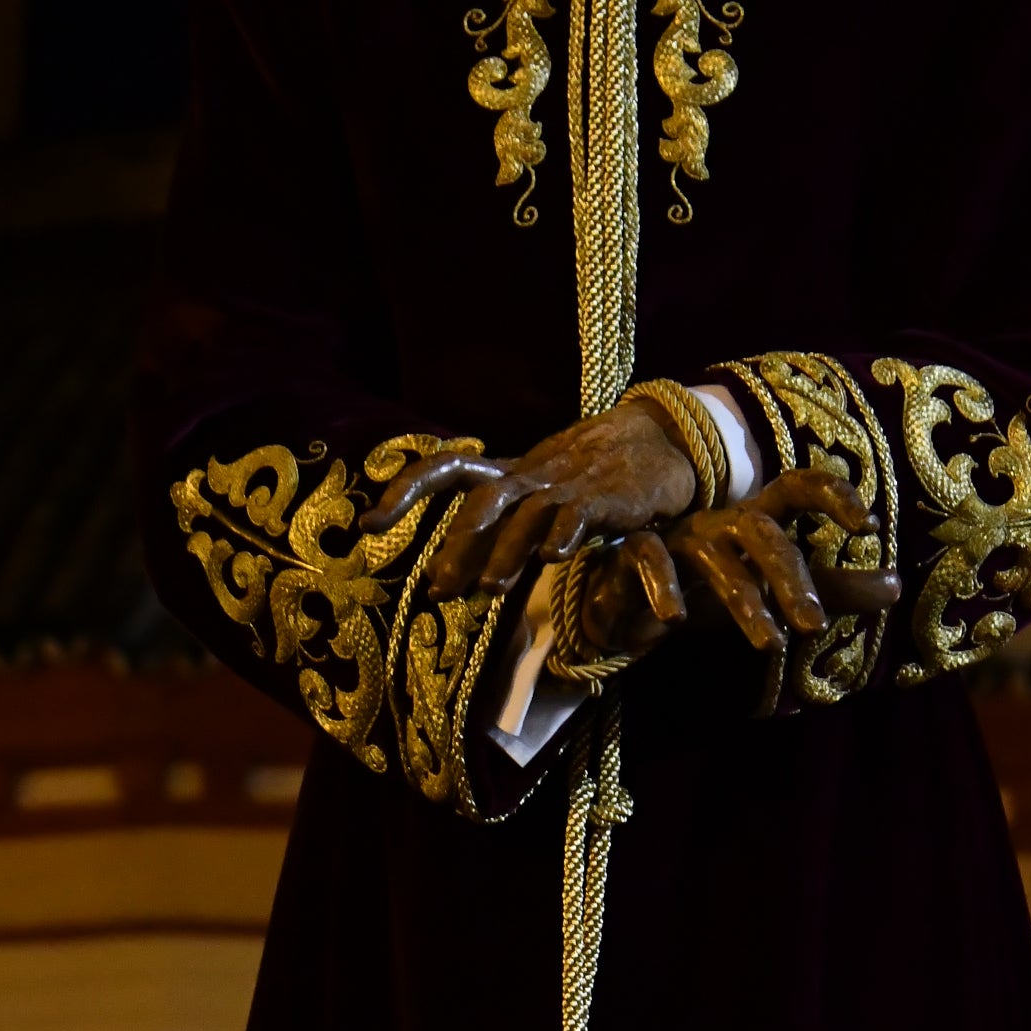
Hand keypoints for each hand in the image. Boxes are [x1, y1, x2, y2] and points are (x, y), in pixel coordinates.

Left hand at [369, 401, 699, 597]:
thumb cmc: (597, 476)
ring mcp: (567, 485)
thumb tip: (461, 569)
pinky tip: (554, 557)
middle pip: (484, 502)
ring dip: (506, 551)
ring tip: (490, 588)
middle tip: (440, 590)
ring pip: (526, 514)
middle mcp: (531, 476)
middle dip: (459, 545)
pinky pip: (579, 514)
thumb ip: (509, 525)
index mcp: (511, 472)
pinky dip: (565, 533)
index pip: (446, 471)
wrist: (661, 440)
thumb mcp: (545, 492)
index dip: (405, 492)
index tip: (369, 527)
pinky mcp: (605, 498)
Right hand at [564, 470, 901, 666]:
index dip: (832, 494)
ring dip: (744, 599)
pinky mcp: (633, 556)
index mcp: (756, 521)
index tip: (866, 523)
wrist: (624, 608)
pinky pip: (649, 559)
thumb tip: (897, 586)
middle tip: (815, 626)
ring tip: (770, 644)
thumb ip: (833, 590)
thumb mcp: (774, 594)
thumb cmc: (707, 594)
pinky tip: (675, 621)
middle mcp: (720, 523)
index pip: (798, 488)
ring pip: (716, 556)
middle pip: (763, 531)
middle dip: (791, 577)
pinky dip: (663, 588)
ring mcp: (677, 537)